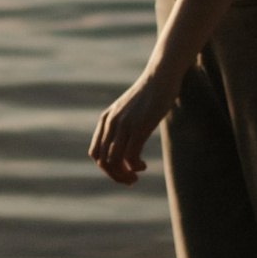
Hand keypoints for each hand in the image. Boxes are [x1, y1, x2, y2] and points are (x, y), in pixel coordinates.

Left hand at [89, 60, 182, 185]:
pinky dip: (134, 167)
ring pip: (114, 161)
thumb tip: (126, 142)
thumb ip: (124, 125)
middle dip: (115, 175)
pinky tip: (143, 166)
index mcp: (106, 120)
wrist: (161, 77)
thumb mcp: (130, 111)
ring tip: (136, 176)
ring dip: (124, 174)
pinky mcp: (138, 127)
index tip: (122, 172)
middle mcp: (111, 123)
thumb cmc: (149, 95)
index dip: (106, 169)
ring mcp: (124, 125)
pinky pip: (129, 156)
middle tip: (131, 180)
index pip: (96, 153)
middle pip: (103, 160)